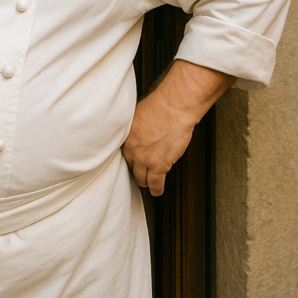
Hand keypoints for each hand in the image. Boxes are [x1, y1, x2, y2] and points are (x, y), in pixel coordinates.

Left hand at [122, 60, 233, 195]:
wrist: (174, 107)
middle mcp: (132, 150)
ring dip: (145, 182)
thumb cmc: (160, 106)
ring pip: (141, 179)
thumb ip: (135, 129)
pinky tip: (157, 191)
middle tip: (140, 175)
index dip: (130, 160)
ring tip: (148, 185)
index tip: (133, 164)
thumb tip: (137, 135)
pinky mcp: (159, 165)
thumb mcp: (137, 116)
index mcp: (125, 137)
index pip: (123, 156)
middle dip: (136, 172)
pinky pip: (155, 183)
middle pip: (130, 168)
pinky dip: (156, 189)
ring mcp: (145, 159)